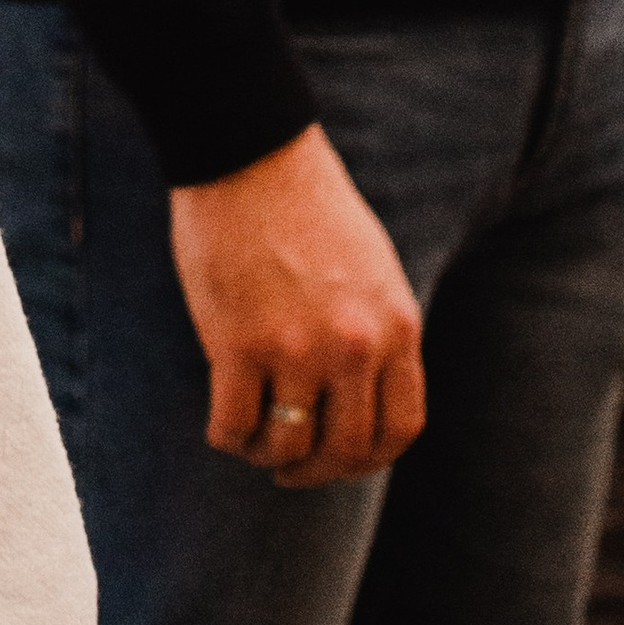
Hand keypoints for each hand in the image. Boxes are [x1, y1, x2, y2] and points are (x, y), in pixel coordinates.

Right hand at [169, 124, 424, 486]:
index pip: (400, 430)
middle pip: (345, 449)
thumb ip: (375, 331)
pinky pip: (234, 423)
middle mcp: (354, 346)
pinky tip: (223, 426)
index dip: (368, 460)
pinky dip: (227, 437)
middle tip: (289, 468)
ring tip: (253, 442)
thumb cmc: (304, 203)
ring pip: (288, 445)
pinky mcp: (238, 343)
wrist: (249, 152)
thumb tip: (359, 397)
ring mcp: (297, 348)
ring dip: (268, 456)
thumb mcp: (371, 270)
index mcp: (396, 326)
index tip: (340, 458)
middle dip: (316, 471)